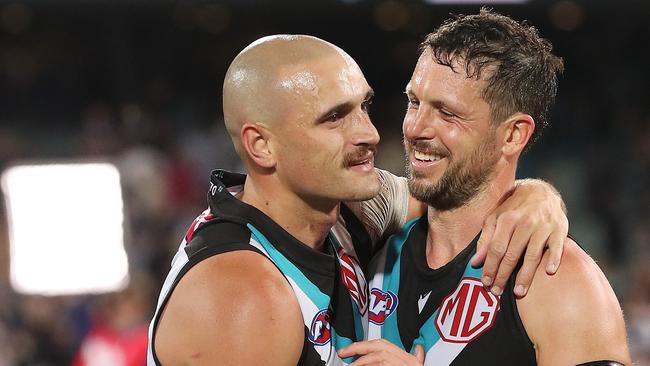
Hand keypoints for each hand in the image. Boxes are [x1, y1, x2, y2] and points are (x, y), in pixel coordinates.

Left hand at [338, 339, 424, 365]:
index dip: (365, 344)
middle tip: (343, 353)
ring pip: (378, 358)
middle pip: (379, 347)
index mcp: (408, 358)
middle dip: (359, 348)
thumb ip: (417, 356)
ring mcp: (402, 365)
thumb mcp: (419, 365)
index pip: (383, 344)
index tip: (350, 349)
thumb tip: (419, 348)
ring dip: (361, 362)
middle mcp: (406, 360)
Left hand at [471, 179, 567, 296]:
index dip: (490, 267)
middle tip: (497, 292)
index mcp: (506, 220)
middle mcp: (524, 223)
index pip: (495, 248)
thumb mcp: (495, 218)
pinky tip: (549, 272)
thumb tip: (476, 262)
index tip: (485, 282)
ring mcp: (543, 227)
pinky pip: (557, 247)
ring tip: (519, 291)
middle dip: (503, 275)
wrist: (540, 192)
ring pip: (532, 255)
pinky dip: (554, 259)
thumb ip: (485, 239)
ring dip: (525, 276)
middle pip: (512, 255)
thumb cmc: (513, 208)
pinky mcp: (559, 230)